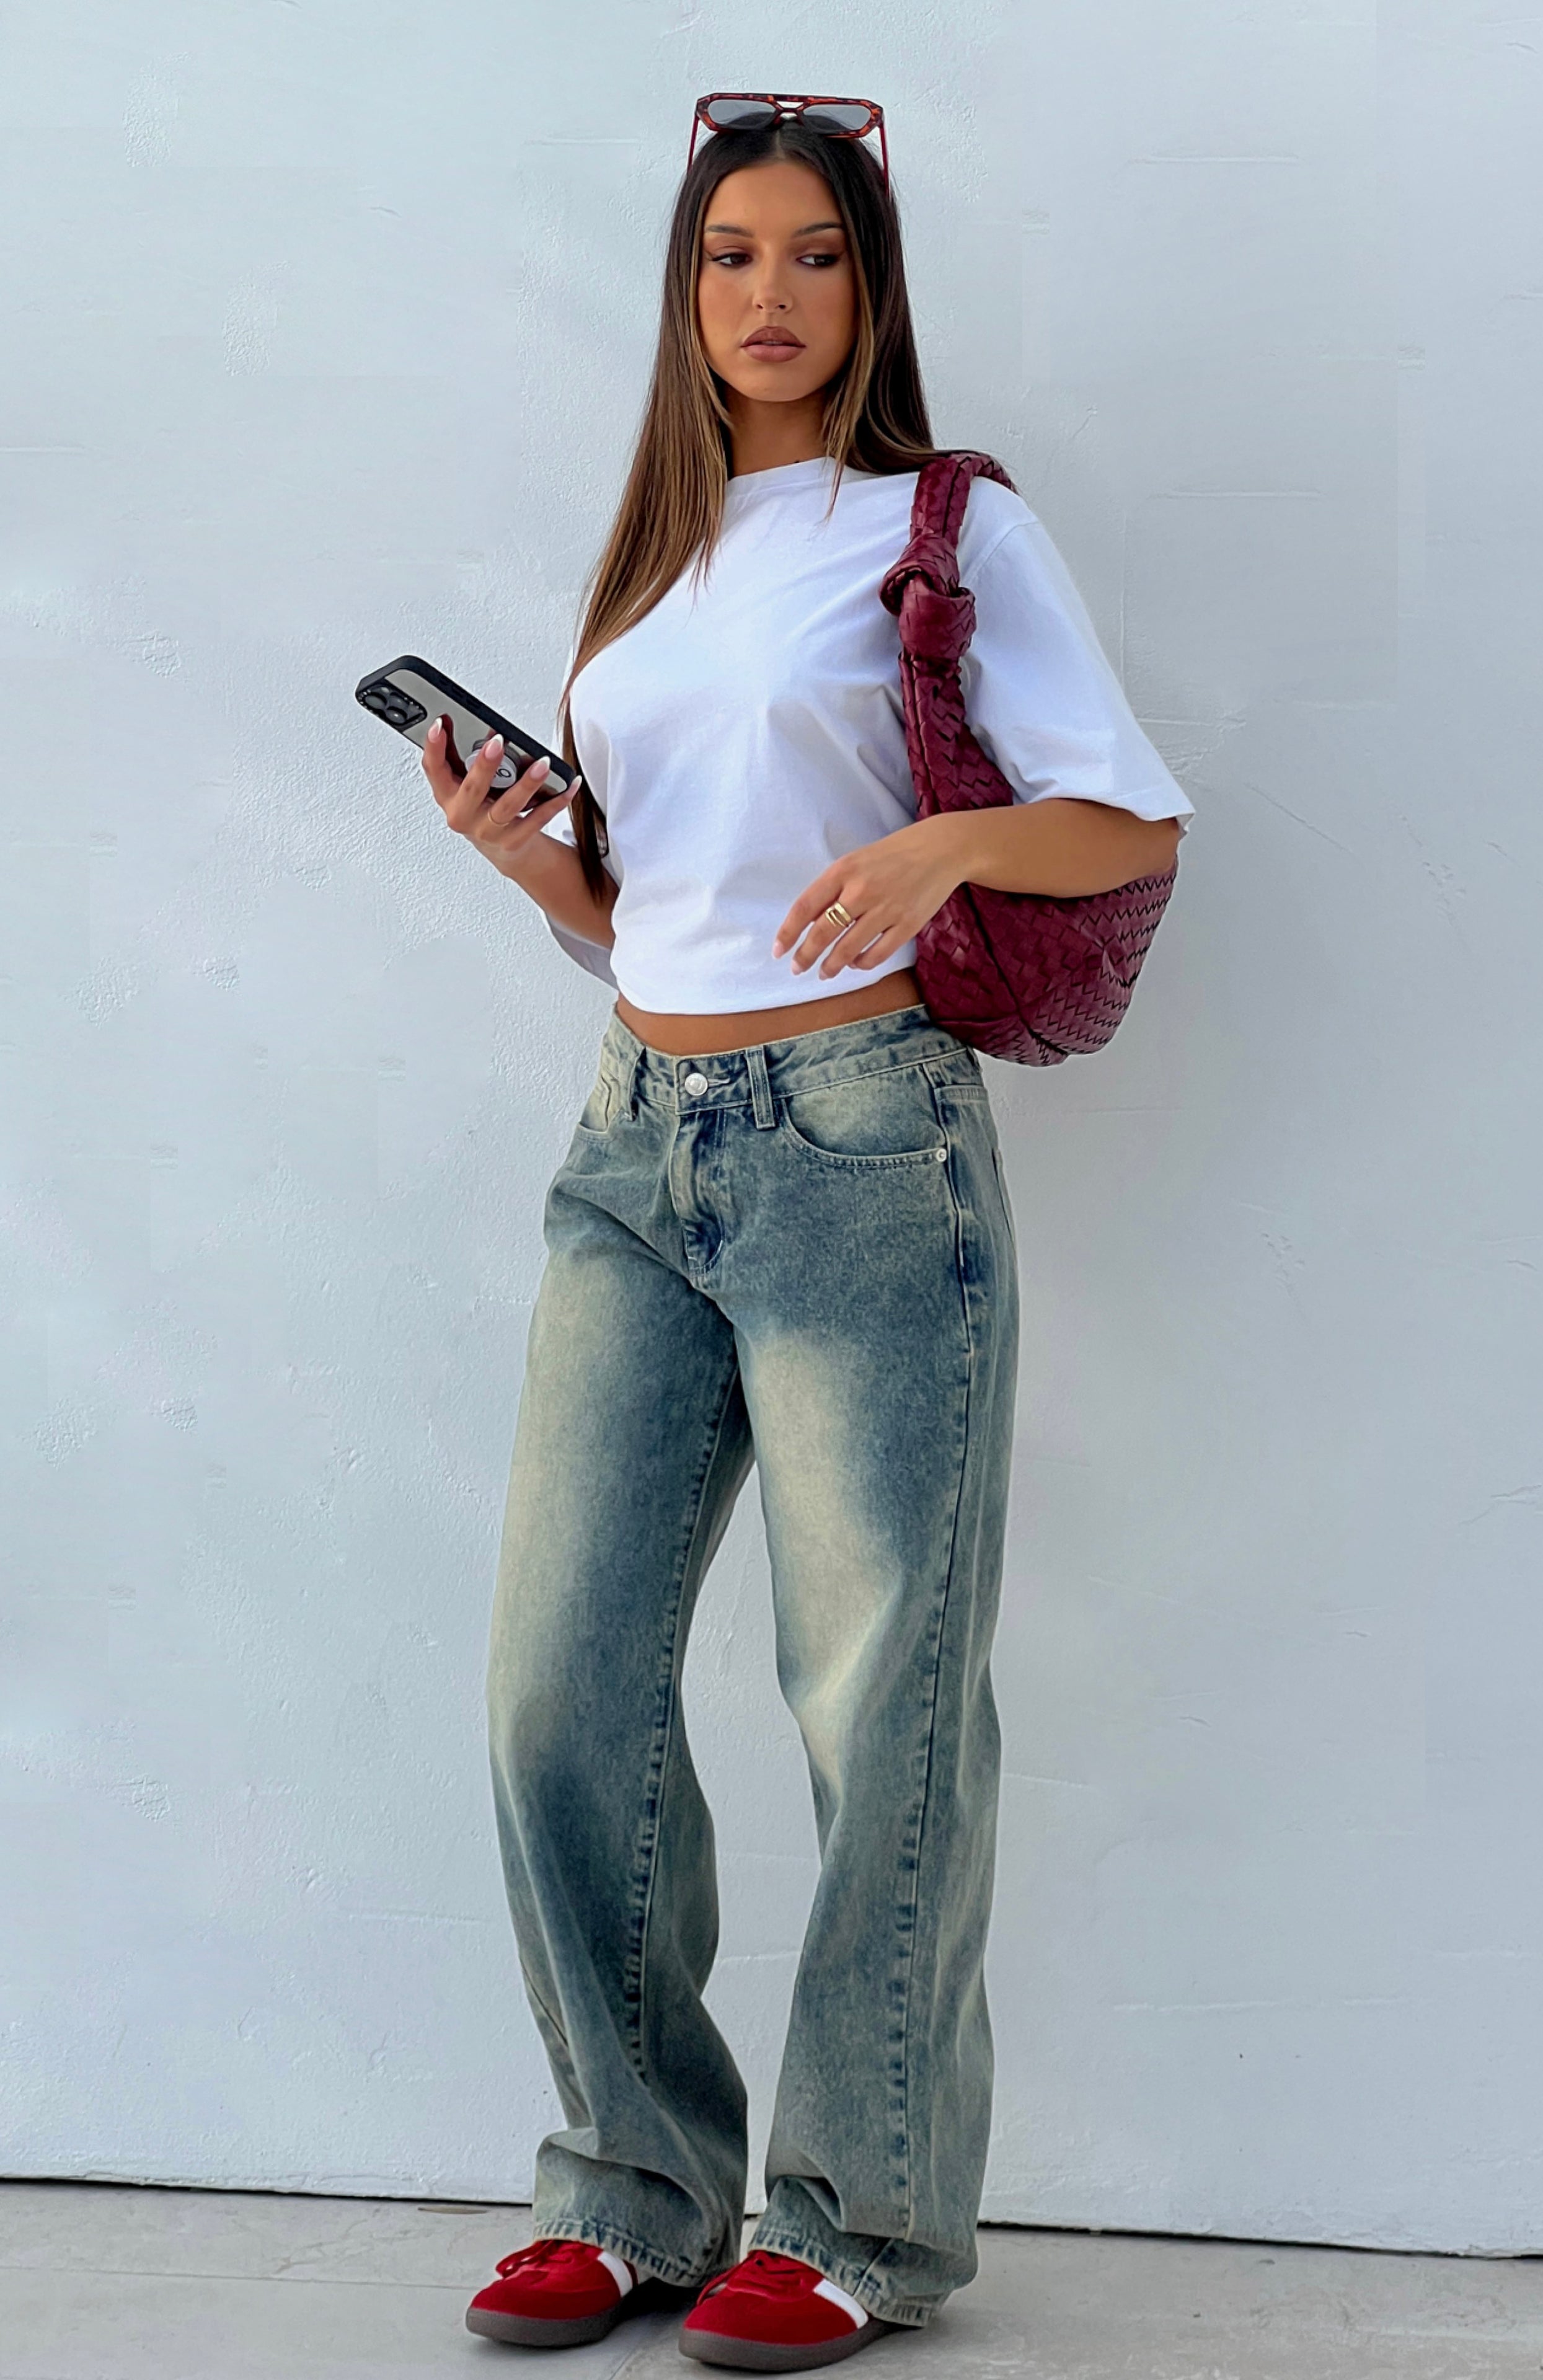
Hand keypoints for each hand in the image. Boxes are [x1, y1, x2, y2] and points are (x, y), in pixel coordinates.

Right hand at [422, 715, 577, 878]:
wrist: (504, 849)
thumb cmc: (483, 808)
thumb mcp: (467, 784)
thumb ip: (468, 756)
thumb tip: (486, 726)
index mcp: (448, 797)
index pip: (434, 770)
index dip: (433, 747)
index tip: (440, 724)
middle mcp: (464, 817)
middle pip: (472, 790)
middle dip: (484, 765)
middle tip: (497, 741)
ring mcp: (489, 832)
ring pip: (508, 807)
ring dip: (527, 783)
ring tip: (542, 763)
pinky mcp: (514, 841)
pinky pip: (538, 819)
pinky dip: (556, 801)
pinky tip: (568, 785)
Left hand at [773, 818, 963, 980]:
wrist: (941, 849)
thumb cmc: (893, 855)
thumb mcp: (856, 861)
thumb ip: (833, 888)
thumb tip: (809, 922)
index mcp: (844, 870)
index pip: (805, 906)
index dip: (788, 932)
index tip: (778, 951)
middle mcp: (862, 890)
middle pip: (823, 932)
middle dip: (805, 956)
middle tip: (797, 968)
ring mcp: (886, 909)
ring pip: (848, 949)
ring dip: (831, 966)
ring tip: (824, 973)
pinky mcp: (908, 925)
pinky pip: (877, 954)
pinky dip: (861, 963)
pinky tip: (855, 963)